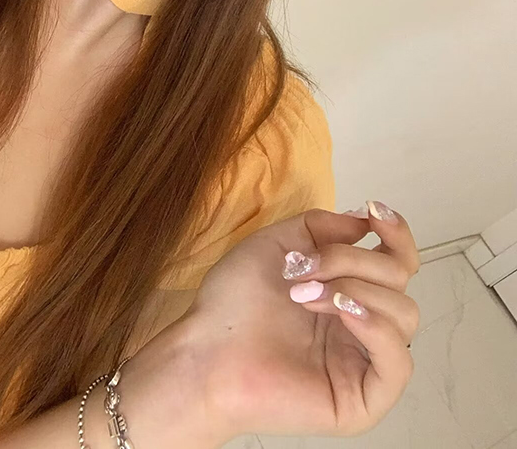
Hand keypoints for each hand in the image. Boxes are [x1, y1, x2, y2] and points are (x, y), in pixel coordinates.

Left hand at [182, 203, 420, 440]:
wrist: (207, 350)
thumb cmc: (233, 303)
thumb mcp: (279, 244)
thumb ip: (323, 226)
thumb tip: (364, 221)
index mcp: (346, 291)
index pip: (397, 263)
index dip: (396, 233)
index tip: (373, 210)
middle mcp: (361, 325)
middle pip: (398, 280)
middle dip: (350, 261)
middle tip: (303, 268)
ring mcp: (364, 363)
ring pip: (404, 314)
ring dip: (355, 290)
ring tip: (304, 293)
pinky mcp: (363, 401)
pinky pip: (398, 363)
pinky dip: (376, 328)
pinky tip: (342, 311)